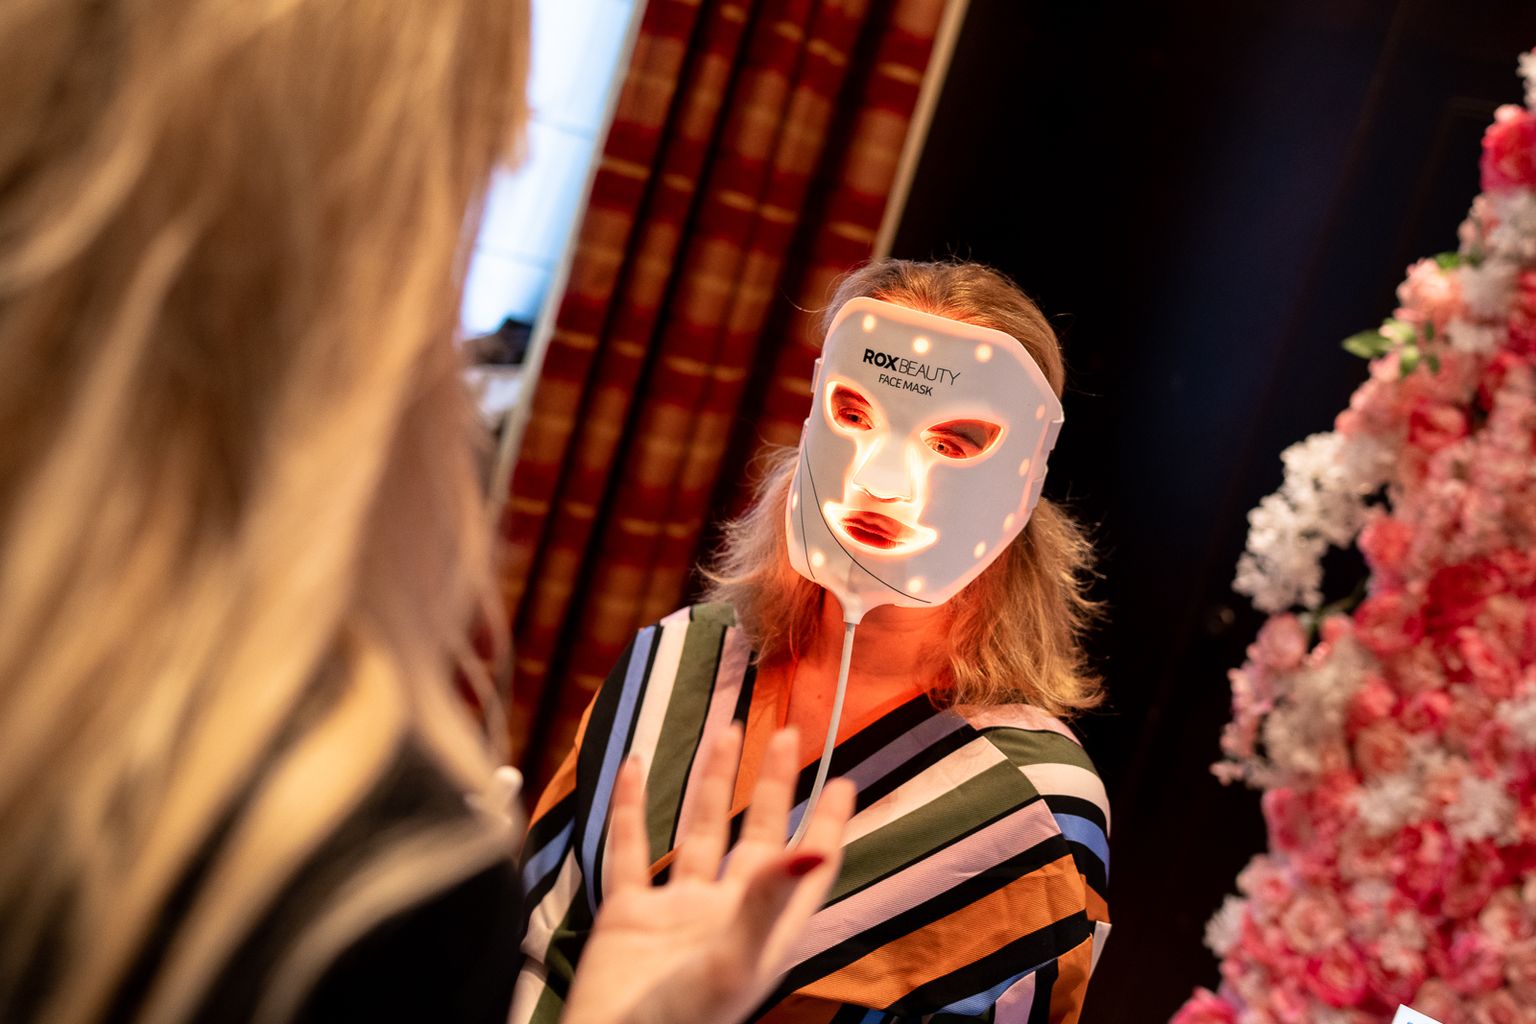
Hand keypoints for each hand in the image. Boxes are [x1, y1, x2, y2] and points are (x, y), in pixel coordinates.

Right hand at [561, 724, 853, 1023]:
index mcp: (763, 930)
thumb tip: (815, 851)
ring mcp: (676, 912)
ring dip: (713, 783)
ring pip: (700, 831)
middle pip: (758, 836)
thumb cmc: (680, 1023)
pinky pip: (630, 849)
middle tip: (790, 734)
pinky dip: (630, 807)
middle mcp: (725, 914)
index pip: (808, 867)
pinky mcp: (628, 914)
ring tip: (729, 731)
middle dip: (774, 786)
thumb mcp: (734, 958)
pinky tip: (633, 766)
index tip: (845, 779)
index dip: (827, 824)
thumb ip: (769, 899)